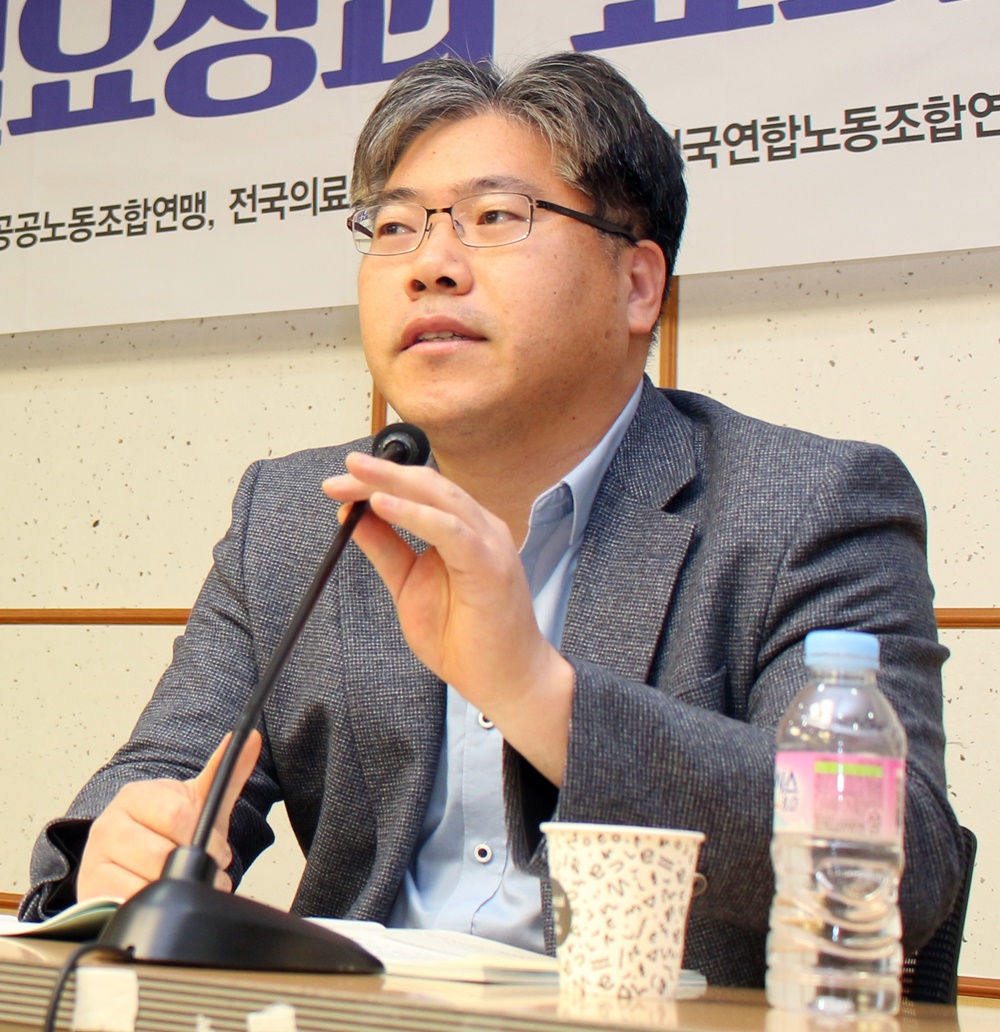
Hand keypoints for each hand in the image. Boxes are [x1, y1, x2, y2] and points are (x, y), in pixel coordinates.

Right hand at [76, 730, 261, 903]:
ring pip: (145, 883)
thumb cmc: (169, 829)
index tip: (217, 848)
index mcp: (135, 796)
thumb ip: (227, 772)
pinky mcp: (90, 891)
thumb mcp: (199, 801)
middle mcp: (108, 824)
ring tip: (184, 884)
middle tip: (203, 869)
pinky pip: (127, 904)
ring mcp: (95, 859)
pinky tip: (158, 896)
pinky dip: (151, 904)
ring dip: (175, 890)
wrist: (135, 858)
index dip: (206, 839)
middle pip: (161, 855)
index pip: (177, 816)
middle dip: (192, 867)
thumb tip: (252, 738)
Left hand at [323, 454, 573, 782]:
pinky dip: (416, 514)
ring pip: (439, 497)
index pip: (421, 490)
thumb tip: (353, 516)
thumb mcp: (409, 586)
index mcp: (464, 529)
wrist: (505, 680)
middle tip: (341, 472)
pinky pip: (450, 530)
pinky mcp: (491, 565)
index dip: (380, 480)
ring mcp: (490, 543)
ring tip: (356, 477)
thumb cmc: (464, 638)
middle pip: (428, 484)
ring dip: (394, 483)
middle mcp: (481, 527)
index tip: (339, 483)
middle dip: (381, 474)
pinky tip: (384, 505)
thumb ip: (386, 549)